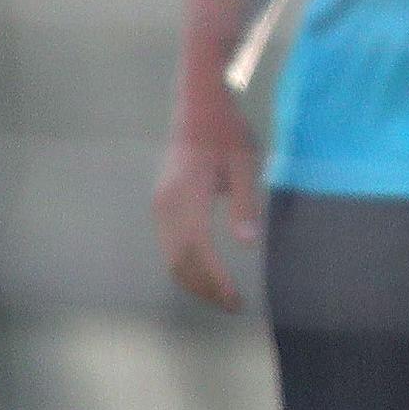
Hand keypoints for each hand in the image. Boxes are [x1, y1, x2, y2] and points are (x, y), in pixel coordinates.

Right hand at [153, 72, 261, 309]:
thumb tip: (248, 244)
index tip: (236, 298)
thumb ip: (244, 203)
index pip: (199, 252)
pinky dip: (187, 266)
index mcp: (186, 197)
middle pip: (180, 263)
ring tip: (223, 295)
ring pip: (172, 258)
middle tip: (234, 304)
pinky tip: (208, 272)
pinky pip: (170, 246)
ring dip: (195, 281)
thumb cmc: (225, 130)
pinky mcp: (163, 205)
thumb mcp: (244, 162)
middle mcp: (166, 207)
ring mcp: (160, 207)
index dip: (216, 280)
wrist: (197, 105)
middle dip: (205, 288)